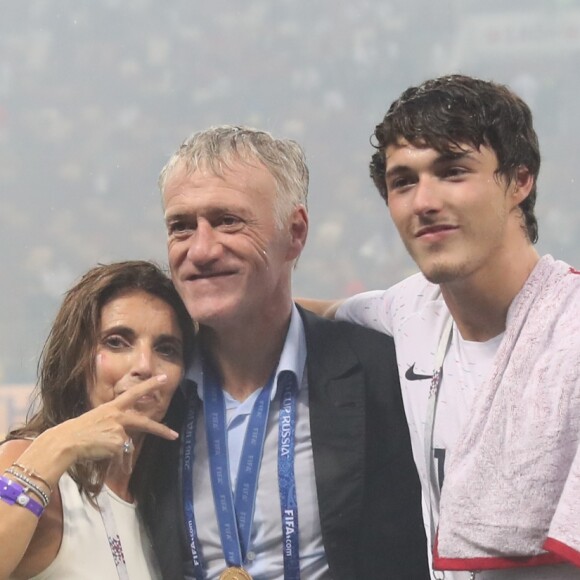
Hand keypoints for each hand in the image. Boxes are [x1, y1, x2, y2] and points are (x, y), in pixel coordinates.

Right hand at [41, 374, 178, 465]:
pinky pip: (121, 455)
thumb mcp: (98, 421)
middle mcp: (118, 416)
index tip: (163, 379)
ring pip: (126, 445)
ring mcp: (119, 429)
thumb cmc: (78, 432)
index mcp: (112, 407)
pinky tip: (105, 459)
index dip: (150, 385)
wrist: (66, 441)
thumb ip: (114, 425)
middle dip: (160, 430)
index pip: (135, 392)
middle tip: (174, 435)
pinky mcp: (117, 442)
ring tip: (114, 461)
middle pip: (143, 422)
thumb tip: (125, 440)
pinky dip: (118, 462)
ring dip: (121, 456)